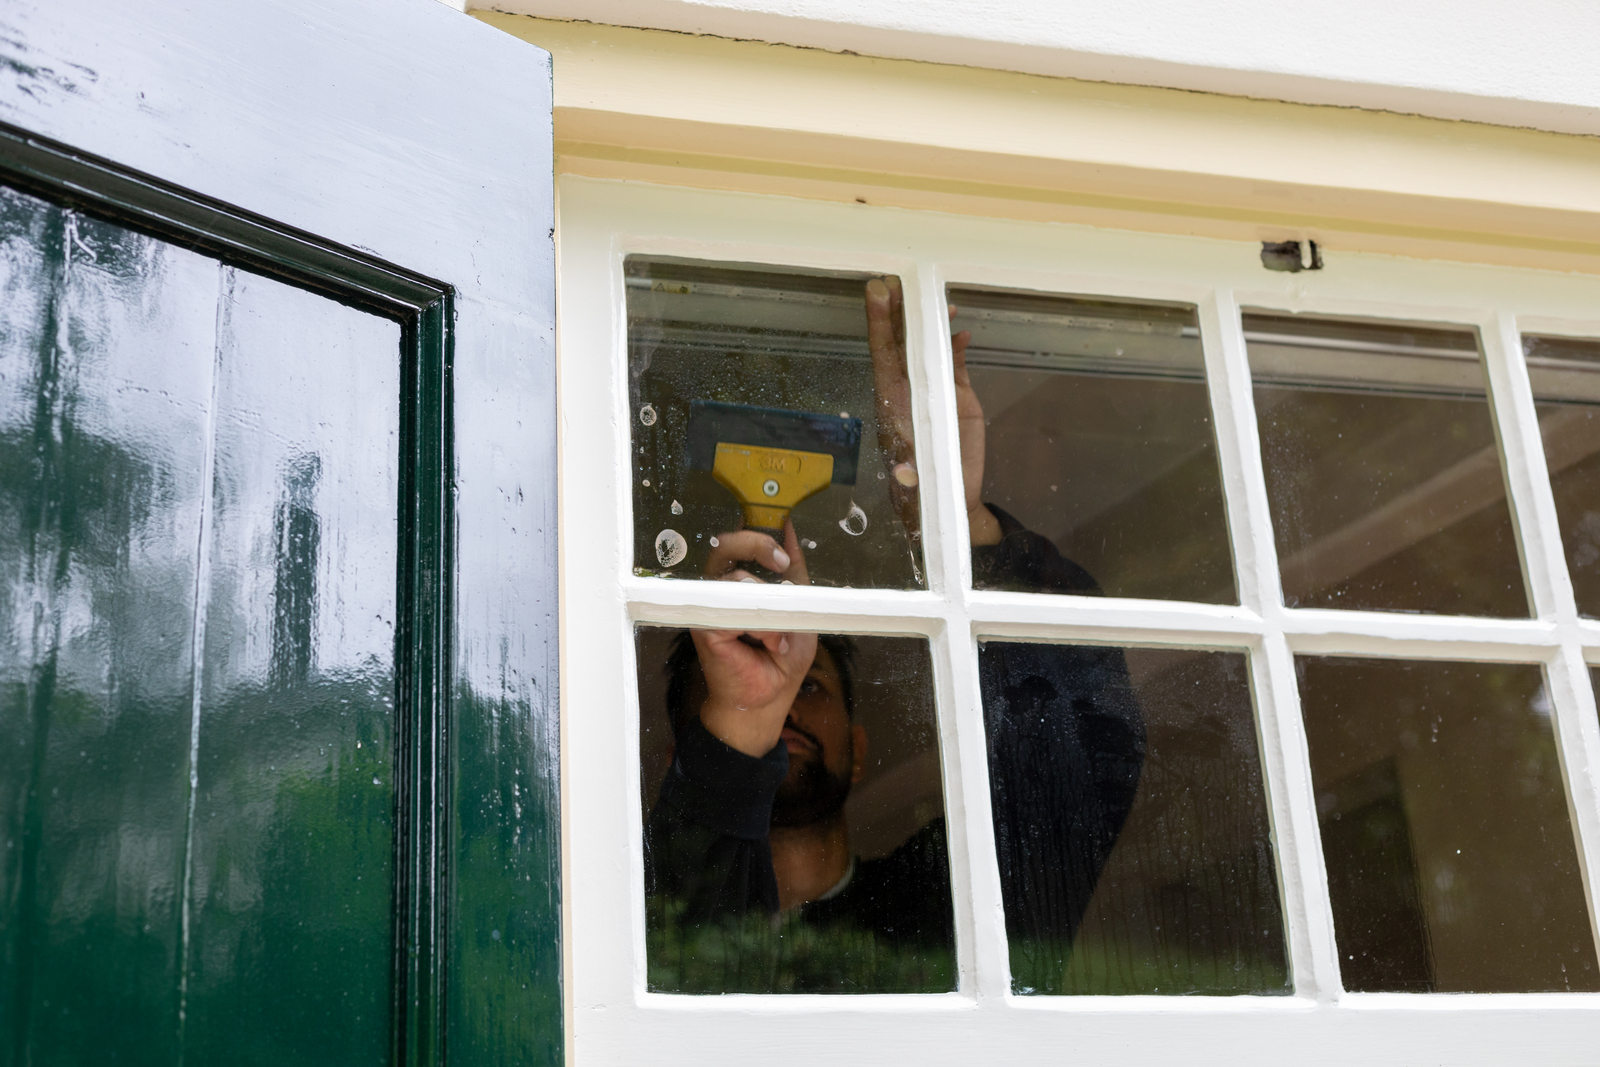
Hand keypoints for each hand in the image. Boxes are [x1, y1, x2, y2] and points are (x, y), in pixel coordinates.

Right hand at [696, 521, 817, 755]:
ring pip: (734, 579)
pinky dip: (762, 627)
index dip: (760, 535)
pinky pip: (734, 611)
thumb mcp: (797, 606)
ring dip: (769, 605)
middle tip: (781, 562)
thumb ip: (793, 570)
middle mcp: (718, 589)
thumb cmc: (780, 657)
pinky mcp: (705, 627)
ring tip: (783, 633)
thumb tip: (791, 529)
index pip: (739, 540)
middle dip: (757, 546)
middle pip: (725, 544)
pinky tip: (771, 644)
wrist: (770, 697)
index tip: (786, 551)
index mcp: (738, 581)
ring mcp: (708, 606)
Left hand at [866, 277, 1001, 547]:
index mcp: (894, 407)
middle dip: (899, 312)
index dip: (880, 325)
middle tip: (898, 278)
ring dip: (930, 324)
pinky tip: (961, 330)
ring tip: (935, 297)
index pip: (883, 357)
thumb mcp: (914, 492)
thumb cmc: (924, 498)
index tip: (877, 294)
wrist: (953, 507)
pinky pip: (955, 365)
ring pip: (928, 350)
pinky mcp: (958, 400)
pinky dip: (957, 347)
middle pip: (902, 344)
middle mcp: (910, 393)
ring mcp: (934, 394)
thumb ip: (908, 479)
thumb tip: (903, 472)